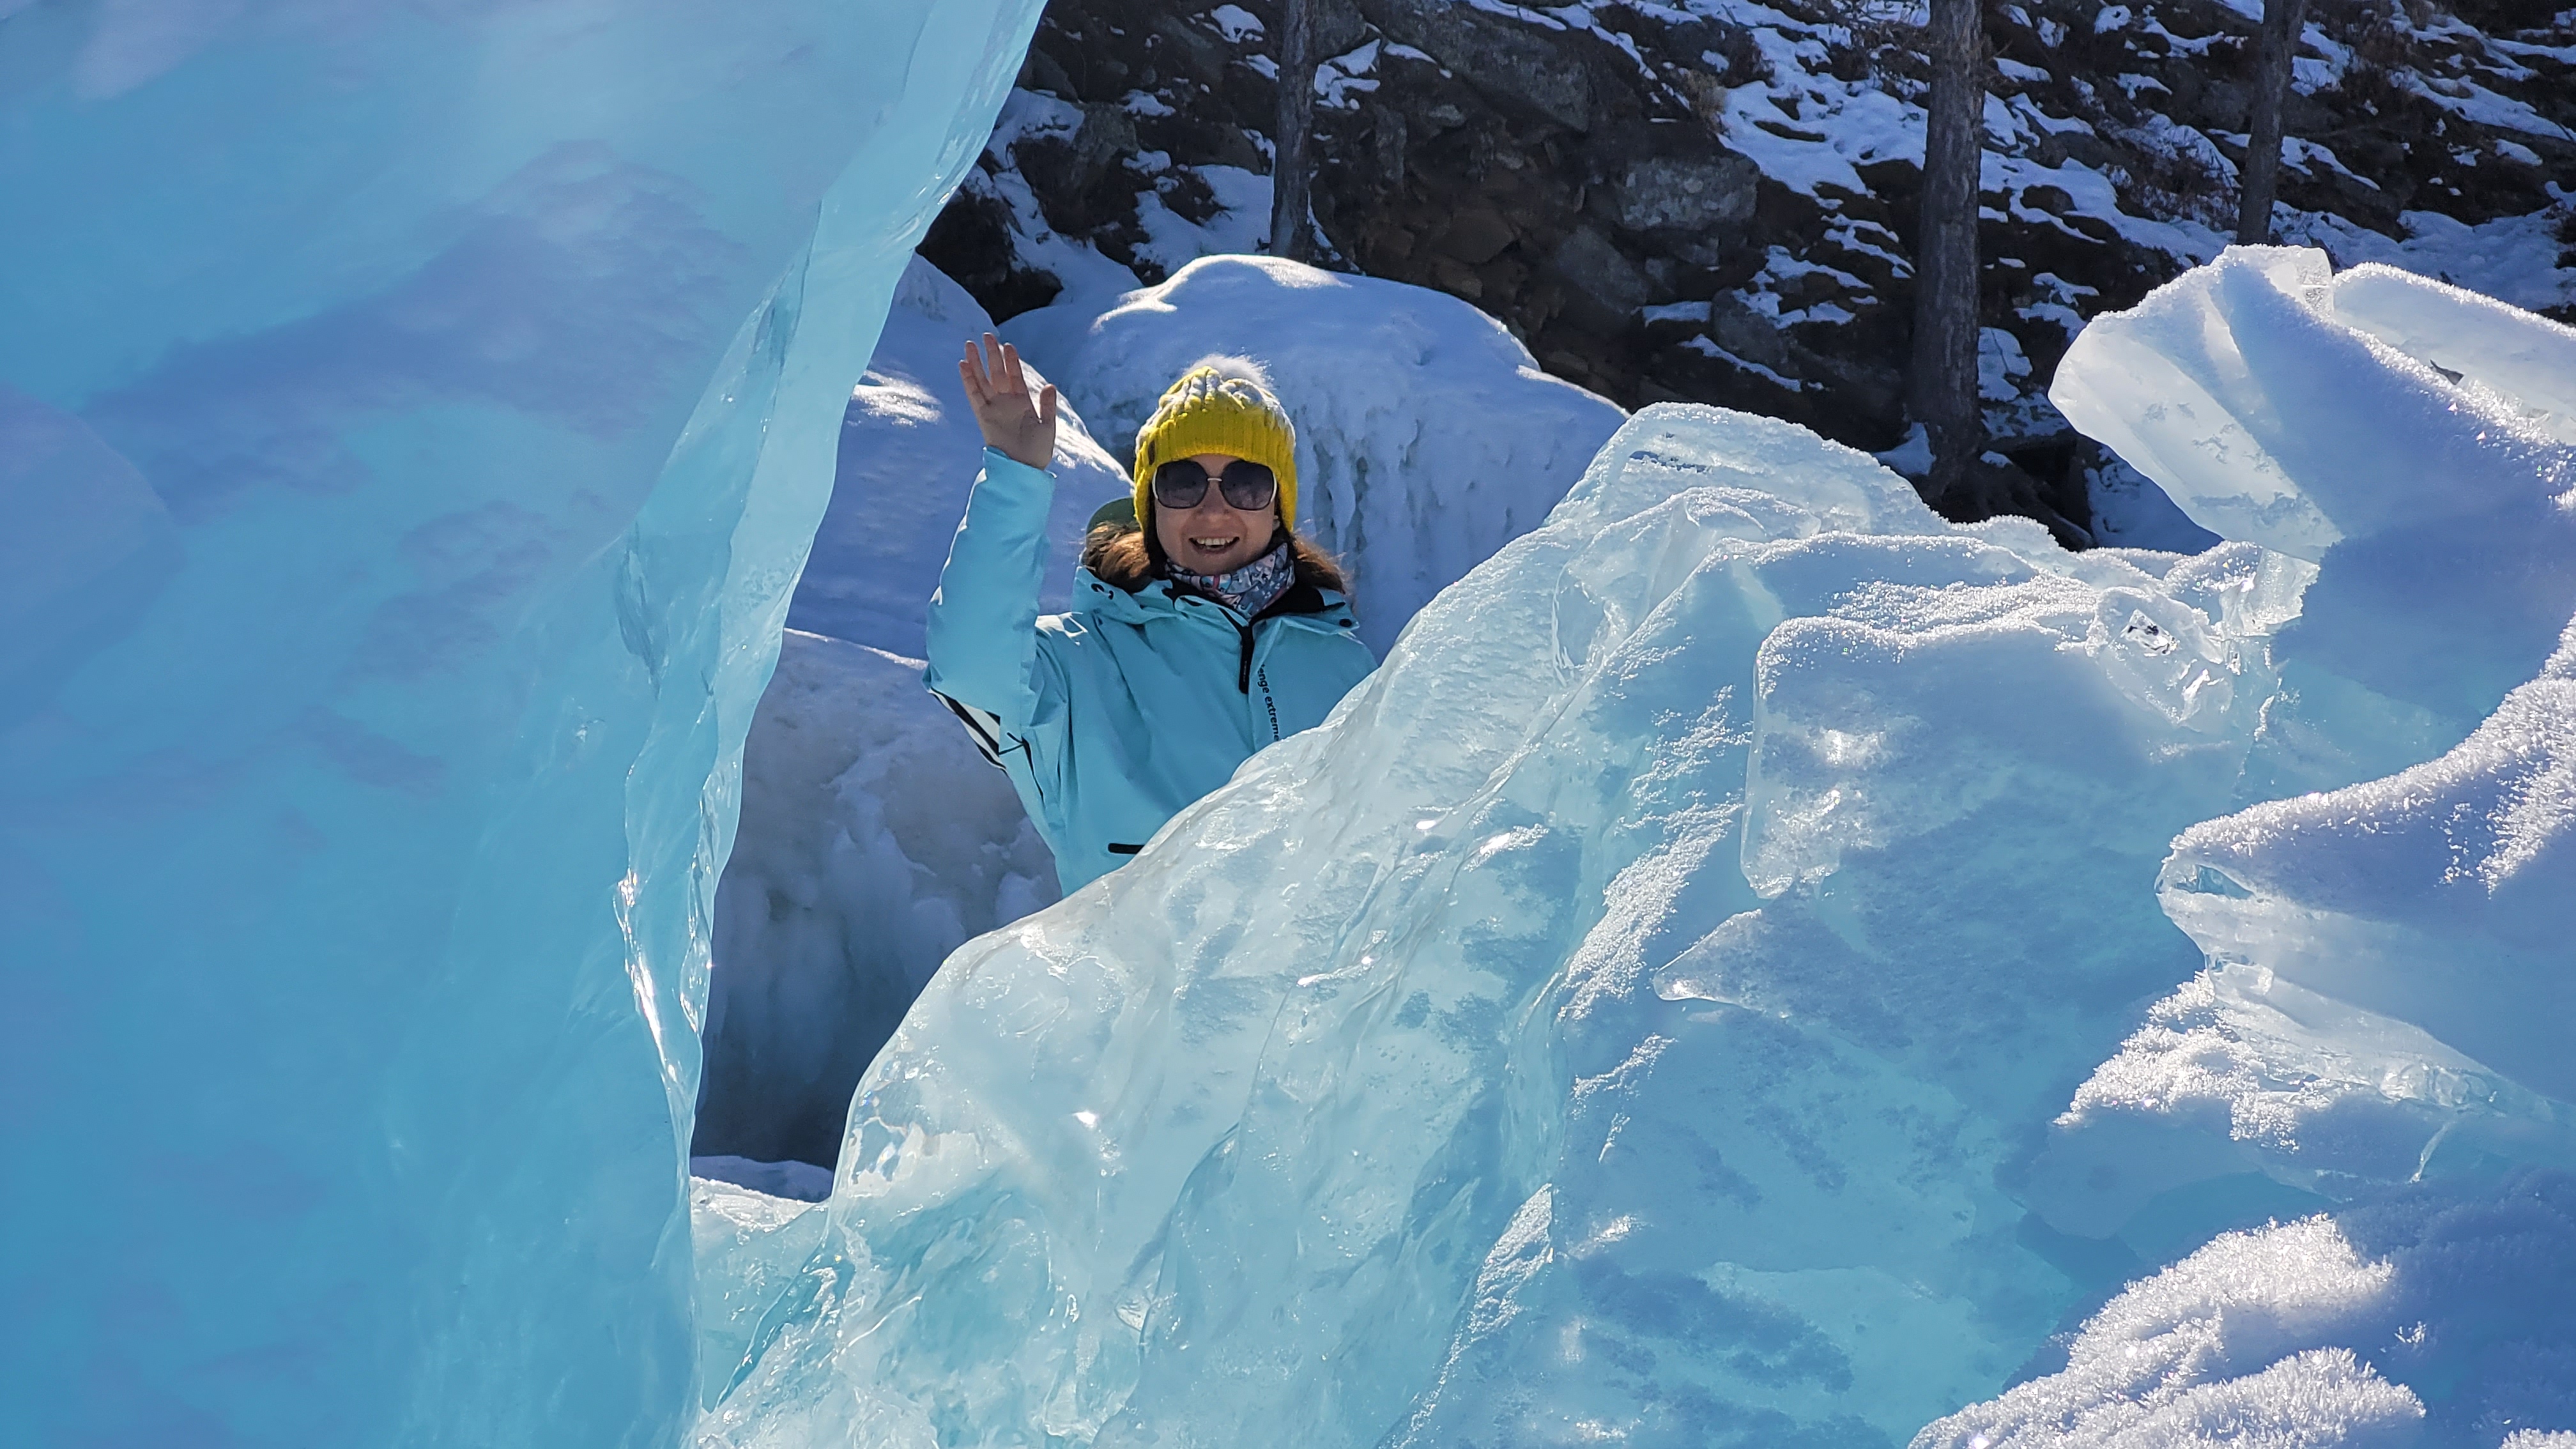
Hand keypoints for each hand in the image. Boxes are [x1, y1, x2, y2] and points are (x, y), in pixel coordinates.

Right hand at [959, 332, 1057, 469]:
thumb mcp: (1047, 426)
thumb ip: (1047, 406)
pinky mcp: (983, 416)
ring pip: (982, 380)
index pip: (1015, 376)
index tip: (1008, 345)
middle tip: (986, 336)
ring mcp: (993, 408)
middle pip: (996, 373)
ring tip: (970, 345)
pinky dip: (968, 380)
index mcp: (1022, 403)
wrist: (1023, 470)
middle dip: (992, 355)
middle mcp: (1005, 403)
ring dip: (976, 363)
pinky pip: (974, 395)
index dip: (1011, 361)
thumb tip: (1050, 386)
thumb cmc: (1037, 452)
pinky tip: (963, 365)